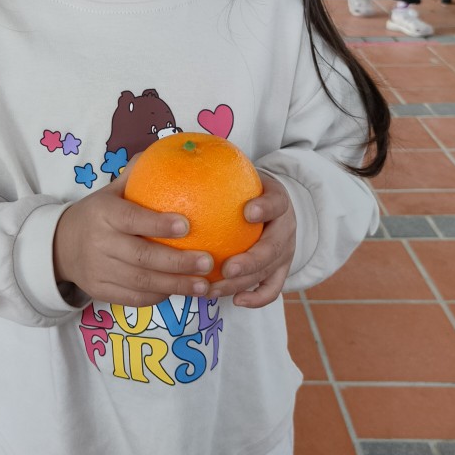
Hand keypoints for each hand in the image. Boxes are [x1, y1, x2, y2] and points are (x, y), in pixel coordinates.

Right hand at [53, 172, 214, 306]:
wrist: (60, 245)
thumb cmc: (97, 214)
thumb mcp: (110, 191)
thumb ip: (137, 175)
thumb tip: (173, 150)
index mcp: (103, 213)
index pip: (131, 219)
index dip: (158, 225)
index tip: (187, 226)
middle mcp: (99, 243)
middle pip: (141, 257)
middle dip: (177, 262)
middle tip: (207, 261)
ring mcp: (98, 270)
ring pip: (141, 282)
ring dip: (176, 285)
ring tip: (204, 285)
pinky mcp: (100, 291)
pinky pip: (134, 298)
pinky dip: (159, 297)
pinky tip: (181, 292)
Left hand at [215, 175, 295, 308]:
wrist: (273, 206)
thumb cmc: (245, 188)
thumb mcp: (238, 173)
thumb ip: (213, 167)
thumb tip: (168, 154)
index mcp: (277, 200)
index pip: (275, 202)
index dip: (265, 208)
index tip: (247, 212)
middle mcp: (285, 228)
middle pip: (274, 247)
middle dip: (252, 260)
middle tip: (226, 268)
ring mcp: (285, 251)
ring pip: (269, 272)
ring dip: (243, 283)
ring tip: (214, 288)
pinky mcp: (281, 270)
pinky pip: (272, 288)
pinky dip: (257, 298)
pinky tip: (236, 301)